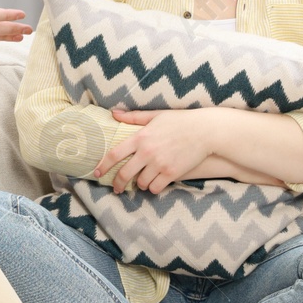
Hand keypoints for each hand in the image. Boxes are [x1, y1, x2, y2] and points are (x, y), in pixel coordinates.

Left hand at [93, 108, 216, 194]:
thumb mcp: (155, 115)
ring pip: (141, 183)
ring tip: (142, 182)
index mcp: (140, 137)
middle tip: (117, 188)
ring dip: (140, 185)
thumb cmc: (180, 121)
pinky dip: (153, 188)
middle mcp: (147, 152)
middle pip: (124, 173)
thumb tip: (114, 113)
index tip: (97, 173)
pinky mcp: (172, 173)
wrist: (205, 131)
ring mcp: (159, 164)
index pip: (114, 154)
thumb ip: (134, 117)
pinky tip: (155, 184)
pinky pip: (156, 188)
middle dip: (118, 184)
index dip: (103, 165)